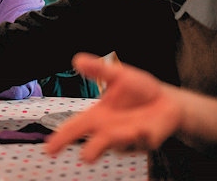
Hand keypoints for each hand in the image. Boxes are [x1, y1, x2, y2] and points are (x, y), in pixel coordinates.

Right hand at [44, 52, 181, 162]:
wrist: (167, 99)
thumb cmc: (139, 90)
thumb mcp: (117, 75)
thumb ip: (98, 70)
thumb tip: (77, 60)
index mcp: (98, 115)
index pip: (75, 128)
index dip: (61, 137)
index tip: (49, 148)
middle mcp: (110, 130)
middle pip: (95, 144)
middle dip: (91, 150)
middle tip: (86, 156)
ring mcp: (128, 138)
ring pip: (118, 144)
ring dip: (118, 140)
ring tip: (123, 133)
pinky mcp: (145, 141)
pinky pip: (141, 141)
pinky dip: (140, 137)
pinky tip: (141, 130)